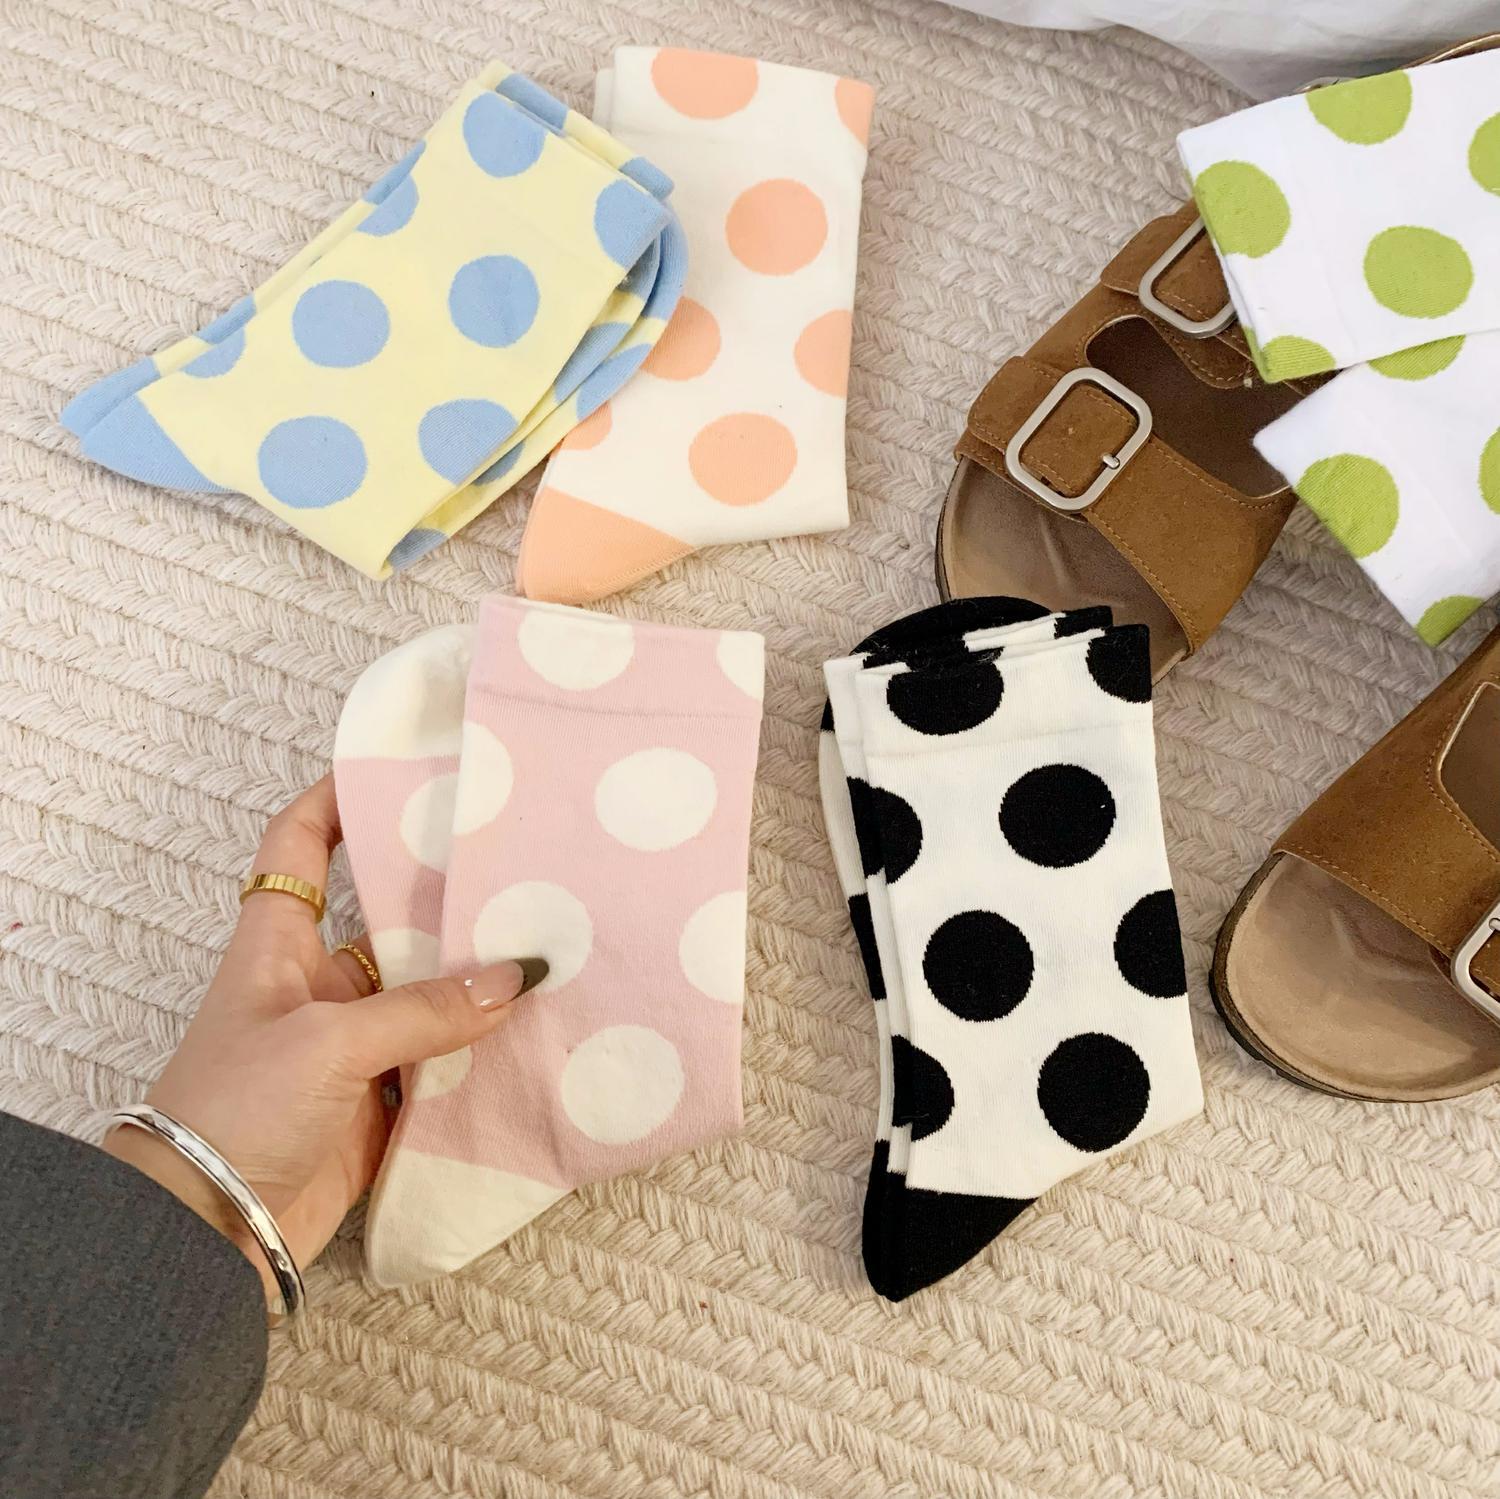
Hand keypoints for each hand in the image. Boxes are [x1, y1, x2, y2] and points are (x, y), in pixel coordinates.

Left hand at [102, 777, 540, 1310]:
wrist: (207, 1235)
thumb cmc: (238, 1109)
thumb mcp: (327, 1042)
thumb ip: (425, 1010)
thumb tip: (518, 978)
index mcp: (277, 945)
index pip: (296, 847)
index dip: (334, 800)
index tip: (393, 767)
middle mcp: (316, 986)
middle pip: (385, 920)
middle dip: (443, 896)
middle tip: (514, 863)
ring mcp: (350, 1048)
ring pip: (424, 996)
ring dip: (475, 982)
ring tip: (547, 942)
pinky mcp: (377, 1106)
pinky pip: (440, 1065)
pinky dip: (481, 1054)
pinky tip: (534, 1033)